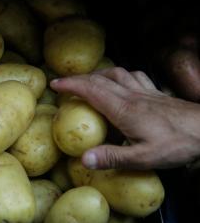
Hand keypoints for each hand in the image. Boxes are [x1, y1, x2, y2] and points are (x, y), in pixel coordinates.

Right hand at [50, 67, 199, 169]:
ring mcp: (144, 91)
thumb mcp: (144, 157)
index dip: (70, 85)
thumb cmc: (177, 143)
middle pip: (99, 79)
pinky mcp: (155, 92)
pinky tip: (121, 79)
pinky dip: (121, 74)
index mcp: (123, 109)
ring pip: (116, 73)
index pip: (91, 90)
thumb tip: (84, 159)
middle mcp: (131, 95)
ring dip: (98, 73)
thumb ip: (112, 157)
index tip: (55, 84)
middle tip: (63, 82)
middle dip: (78, 78)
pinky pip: (134, 75)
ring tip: (88, 79)